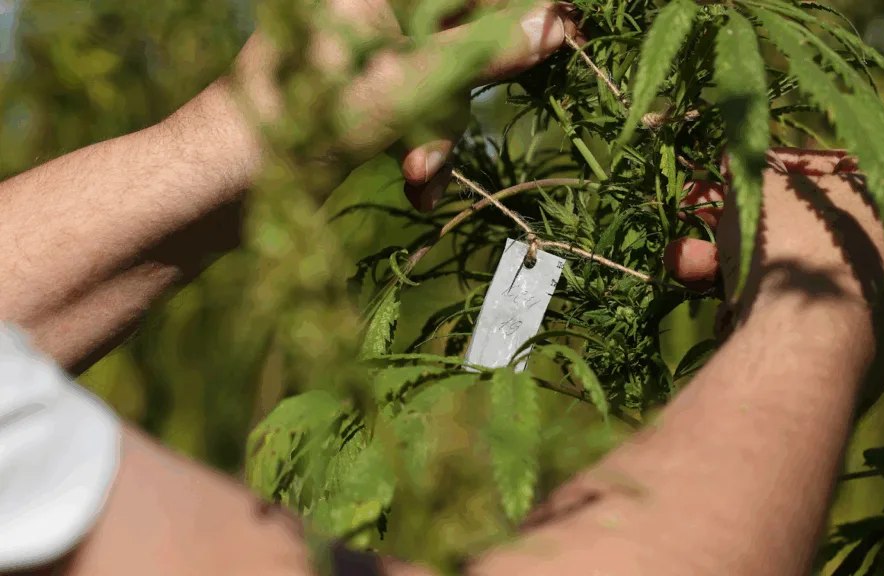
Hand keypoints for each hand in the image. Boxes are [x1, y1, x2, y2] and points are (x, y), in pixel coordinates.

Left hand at [209, 0, 578, 207]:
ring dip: (439, 136)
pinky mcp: (369, 92)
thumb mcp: (413, 82)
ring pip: (444, 83)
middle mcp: (380, 10)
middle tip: (481, 117)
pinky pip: (418, 110)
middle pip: (464, 37)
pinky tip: (414, 186)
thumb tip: (555, 24)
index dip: (523, 12)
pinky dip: (421, 147)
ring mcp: (374, 52)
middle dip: (465, 96)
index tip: (568, 32)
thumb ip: (487, 53)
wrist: (234, 174)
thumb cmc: (316, 111)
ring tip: (418, 174)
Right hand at [664, 148, 883, 408]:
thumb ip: (751, 168)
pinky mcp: (857, 359)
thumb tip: (738, 158)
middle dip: (737, 224)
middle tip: (694, 219)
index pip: (829, 171)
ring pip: (795, 277)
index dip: (767, 170)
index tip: (725, 174)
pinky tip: (721, 314)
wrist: (806, 351)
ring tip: (684, 265)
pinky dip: (757, 310)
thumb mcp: (761, 186)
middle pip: (804, 229)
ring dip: (731, 266)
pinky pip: (798, 321)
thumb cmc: (793, 248)